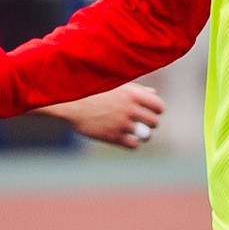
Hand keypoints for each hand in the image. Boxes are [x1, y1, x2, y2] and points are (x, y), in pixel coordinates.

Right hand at [45, 83, 164, 149]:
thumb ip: (136, 89)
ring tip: (138, 132)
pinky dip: (132, 142)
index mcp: (133, 94)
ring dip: (143, 134)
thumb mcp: (115, 84)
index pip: (158, 106)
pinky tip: (126, 137)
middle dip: (150, 122)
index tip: (152, 111)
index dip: (157, 109)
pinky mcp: (112, 137)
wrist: (69, 101)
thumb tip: (153, 92)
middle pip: (154, 122)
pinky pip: (133, 145)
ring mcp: (122, 124)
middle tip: (142, 121)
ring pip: (146, 135)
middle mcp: (130, 109)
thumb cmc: (91, 89)